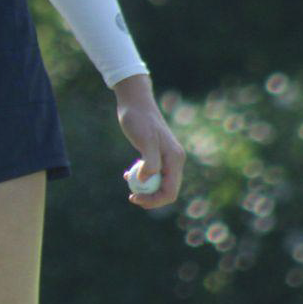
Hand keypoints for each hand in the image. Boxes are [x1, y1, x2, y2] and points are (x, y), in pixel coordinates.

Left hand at [113, 74, 183, 209]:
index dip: (154, 200)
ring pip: (160, 183)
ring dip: (145, 188)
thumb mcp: (144, 140)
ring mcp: (167, 158)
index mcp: (175, 159)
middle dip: (150, 197)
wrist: (135, 103)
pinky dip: (142, 177)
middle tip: (131, 197)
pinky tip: (128, 173)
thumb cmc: (138, 119)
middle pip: (167, 190)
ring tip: (127, 180)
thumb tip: (146, 181)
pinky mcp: (158, 154)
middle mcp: (175, 160)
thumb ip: (149, 161)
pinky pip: (154, 174)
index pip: (170, 191)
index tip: (134, 199)